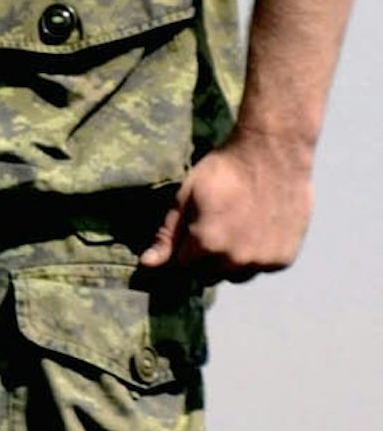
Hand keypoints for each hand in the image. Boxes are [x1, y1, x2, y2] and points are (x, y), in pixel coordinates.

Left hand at [138, 135, 314, 280]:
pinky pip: (261, 267)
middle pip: (209, 276)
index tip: (189, 231)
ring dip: (231, 260)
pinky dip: (256, 255)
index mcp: (208, 245)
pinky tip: (256, 227)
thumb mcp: (186, 195)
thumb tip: (147, 264)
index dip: (182, 250)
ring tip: (235, 226)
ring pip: (236, 275)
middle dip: (204, 258)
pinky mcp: (283, 260)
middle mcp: (236, 261)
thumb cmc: (223, 170)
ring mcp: (263, 262)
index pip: (183, 268)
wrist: (272, 154)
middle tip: (212, 225)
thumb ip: (168, 234)